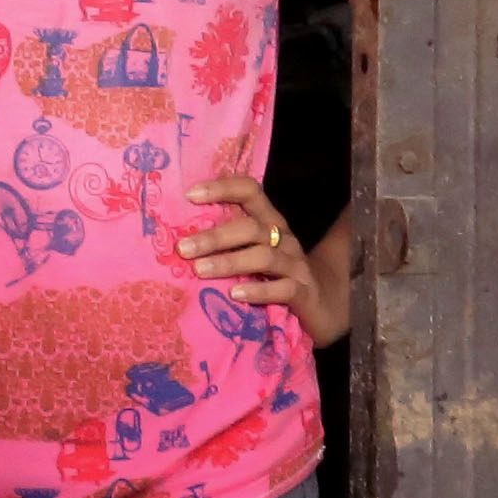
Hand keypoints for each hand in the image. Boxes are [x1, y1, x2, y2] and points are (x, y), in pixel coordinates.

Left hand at [178, 175, 350, 346]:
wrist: (322, 309)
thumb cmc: (274, 278)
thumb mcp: (251, 256)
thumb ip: (225, 245)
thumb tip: (174, 241)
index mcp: (269, 223)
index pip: (250, 192)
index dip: (223, 188)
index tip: (190, 195)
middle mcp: (283, 239)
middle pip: (251, 228)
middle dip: (215, 237)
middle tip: (183, 249)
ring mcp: (295, 266)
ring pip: (264, 257)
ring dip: (229, 262)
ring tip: (200, 270)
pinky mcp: (304, 293)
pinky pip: (283, 289)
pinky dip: (259, 291)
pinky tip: (235, 294)